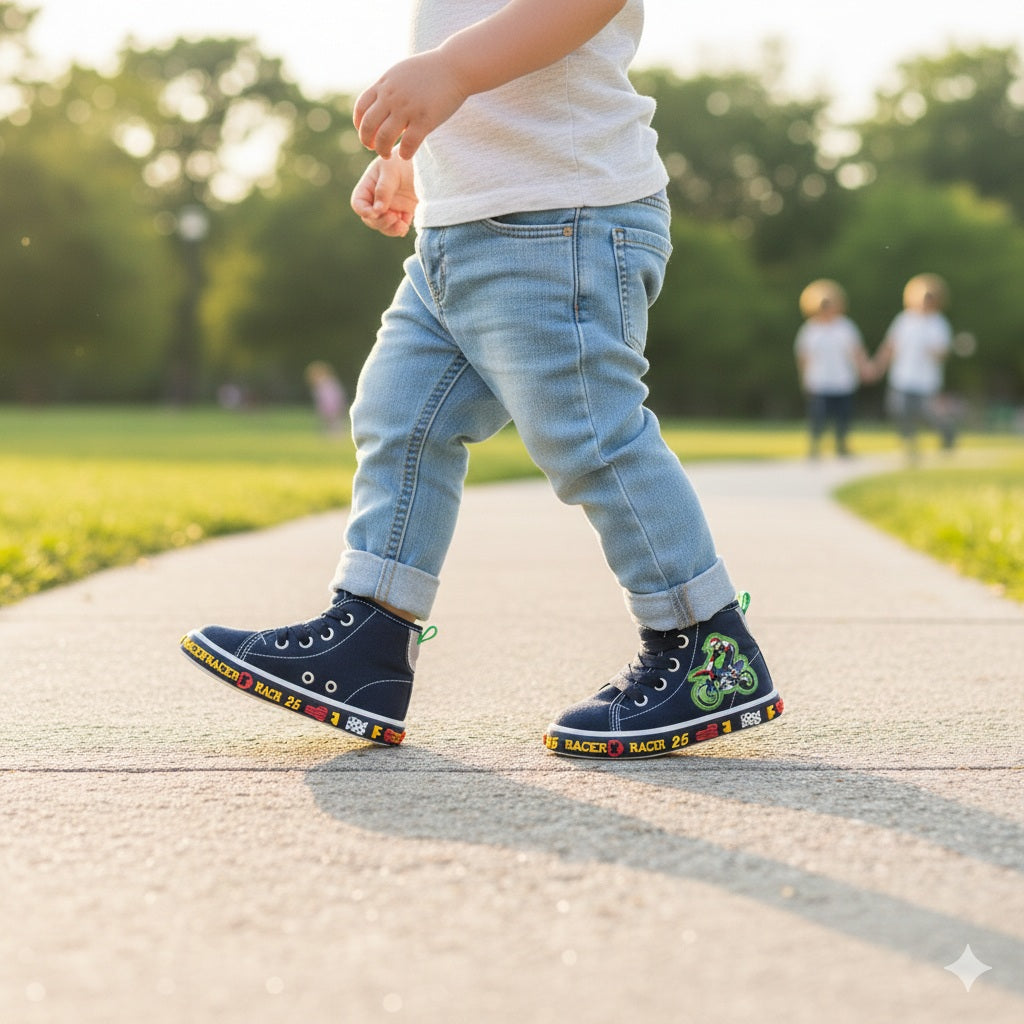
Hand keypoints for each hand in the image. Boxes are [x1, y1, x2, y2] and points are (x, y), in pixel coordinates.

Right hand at [350, 156, 417, 237]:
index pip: (358, 203)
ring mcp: (391, 206)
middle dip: (380, 221)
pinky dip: (400, 229)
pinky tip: (406, 224)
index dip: (364, 211)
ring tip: (402, 225)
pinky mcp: (404, 212)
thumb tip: (378, 210)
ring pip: (383, 225)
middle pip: (370, 218)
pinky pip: (398, 227)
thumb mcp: (391, 171)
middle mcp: (377, 198)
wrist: (428, 162)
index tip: (376, 212)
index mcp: (369, 185)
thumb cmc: (405, 160)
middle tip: (394, 217)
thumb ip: (383, 189)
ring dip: (390, 228)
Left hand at [353, 50, 467, 159]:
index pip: (361, 108)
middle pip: (368, 125)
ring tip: (387, 155)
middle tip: (372, 148)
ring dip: (382, 150)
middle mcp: (392, 96)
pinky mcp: (424, 120)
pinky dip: (403, 153)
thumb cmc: (430, 71)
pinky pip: (408, 144)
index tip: (366, 134)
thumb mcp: (401, 73)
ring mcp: (407, 108)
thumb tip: (380, 107)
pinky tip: (405, 154)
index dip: (359, 125)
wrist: (455, 66)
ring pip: (384, 137)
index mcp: (384, 85)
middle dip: (367, 141)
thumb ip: (388, 88)